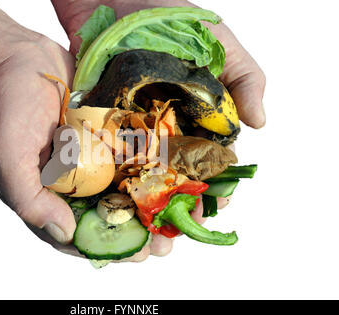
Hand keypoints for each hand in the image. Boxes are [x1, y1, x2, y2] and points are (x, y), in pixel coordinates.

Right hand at [0, 27, 172, 261]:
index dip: (108, 247)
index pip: (78, 234)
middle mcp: (70, 182)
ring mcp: (89, 159)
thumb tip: (65, 234)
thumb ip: (30, 198)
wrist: (16, 53)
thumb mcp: (8, 152)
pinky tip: (175, 177)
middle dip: (138, 231)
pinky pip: (129, 158)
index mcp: (45, 194)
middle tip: (166, 243)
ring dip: (150, 205)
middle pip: (107, 216)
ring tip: (179, 216)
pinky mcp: (104, 137)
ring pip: (123, 190)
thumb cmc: (5, 103)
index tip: (141, 254)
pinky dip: (151, 170)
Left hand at [52, 0, 265, 259]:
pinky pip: (106, 163)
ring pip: (139, 181)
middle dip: (174, 214)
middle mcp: (165, 130)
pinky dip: (109, 188)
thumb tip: (263, 122)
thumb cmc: (169, 16)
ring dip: (141, 212)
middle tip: (167, 242)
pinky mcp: (101, 125)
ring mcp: (132, 130)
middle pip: (173, 183)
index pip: (209, 166)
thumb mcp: (218, 43)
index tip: (209, 213)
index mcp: (196, 120)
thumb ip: (245, 79)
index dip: (212, 192)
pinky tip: (109, 211)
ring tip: (141, 237)